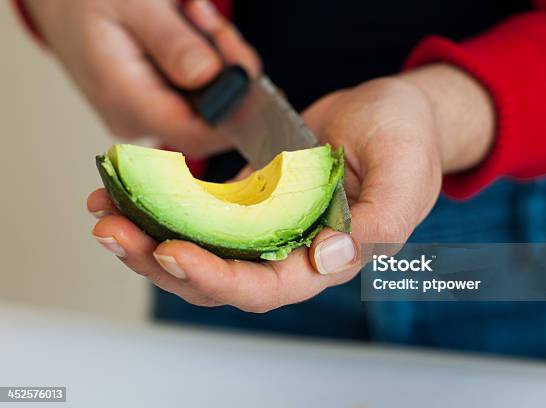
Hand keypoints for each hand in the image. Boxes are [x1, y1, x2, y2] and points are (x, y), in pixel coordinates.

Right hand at [25, 0, 259, 157]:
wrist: (60, 2)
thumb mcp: (132, 5)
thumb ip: (171, 42)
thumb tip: (210, 76)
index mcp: (126, 102)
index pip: (196, 135)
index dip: (235, 114)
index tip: (249, 72)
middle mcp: (137, 119)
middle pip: (210, 117)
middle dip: (227, 71)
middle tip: (213, 24)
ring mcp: (146, 113)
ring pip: (207, 101)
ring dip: (216, 58)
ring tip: (193, 15)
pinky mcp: (155, 102)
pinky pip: (196, 91)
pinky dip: (204, 58)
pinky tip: (189, 25)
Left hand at [88, 64, 493, 311]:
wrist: (390, 114)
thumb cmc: (406, 140)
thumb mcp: (405, 174)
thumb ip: (379, 223)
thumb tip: (328, 259)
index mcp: (329, 256)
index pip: (267, 287)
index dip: (218, 278)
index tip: (171, 251)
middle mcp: (293, 250)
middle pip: (219, 278)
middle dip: (162, 262)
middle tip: (112, 231)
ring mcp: (268, 225)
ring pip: (203, 248)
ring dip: (150, 235)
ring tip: (106, 211)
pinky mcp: (251, 199)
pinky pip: (203, 212)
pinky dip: (167, 204)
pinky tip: (132, 189)